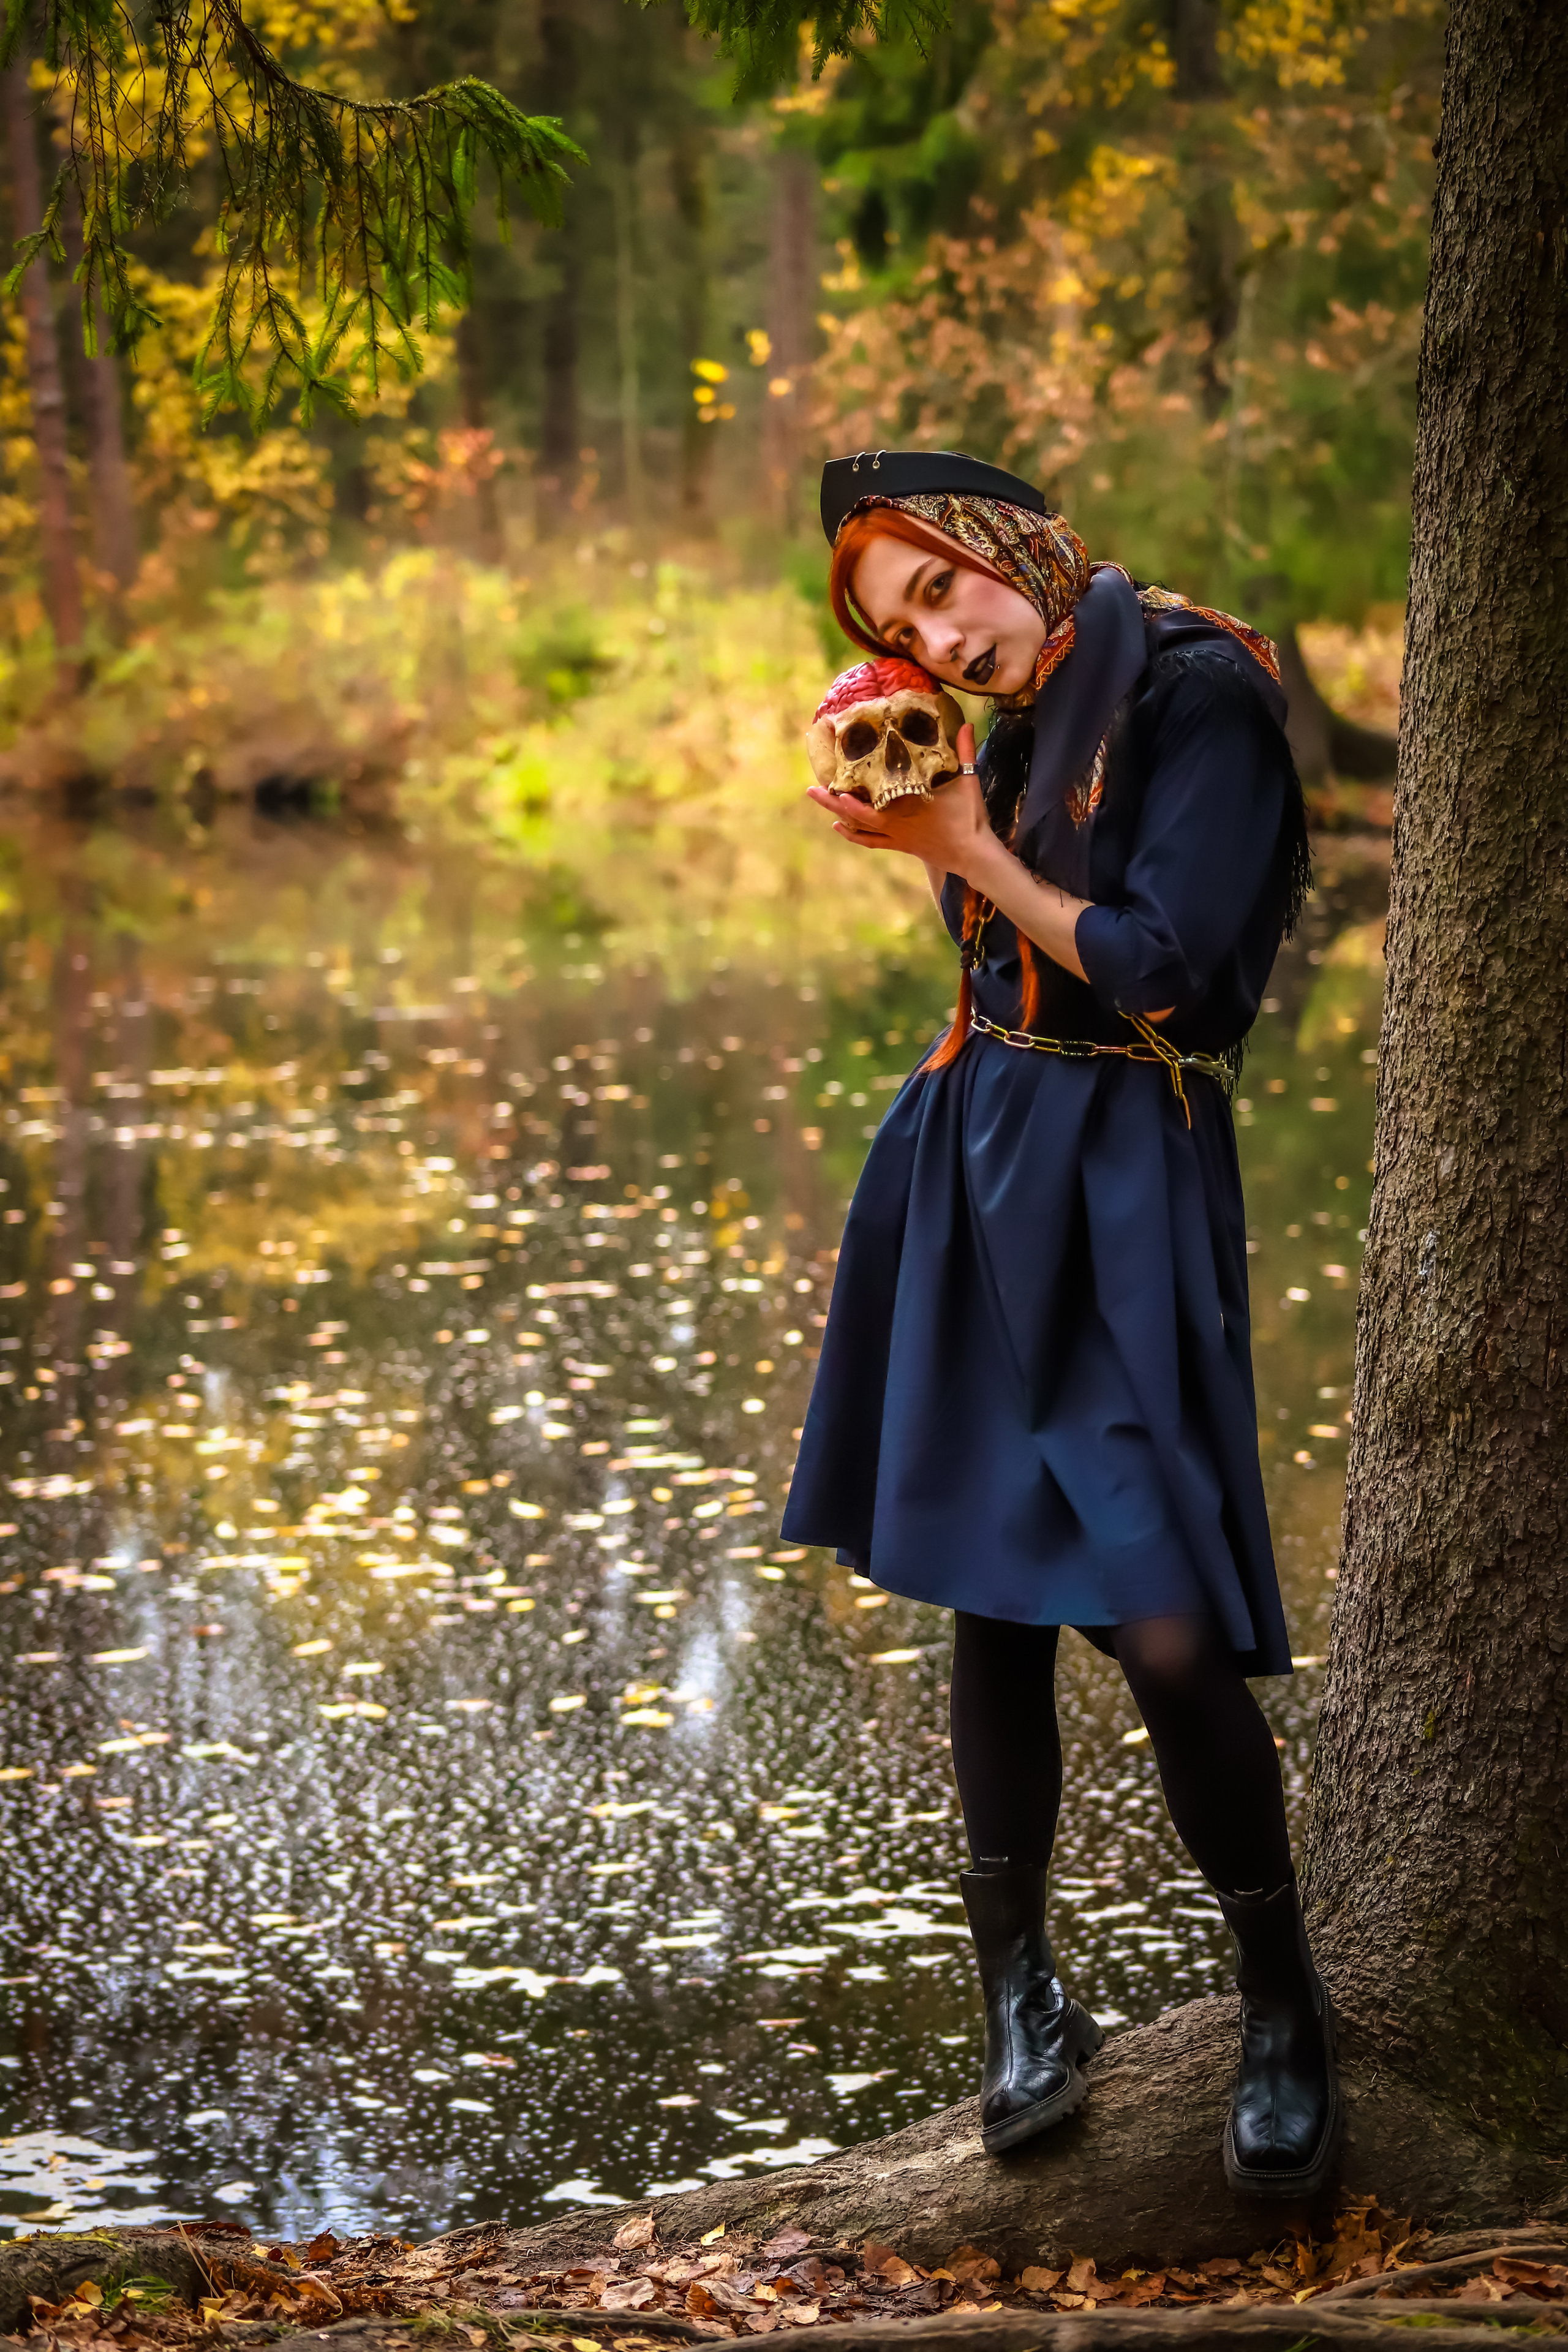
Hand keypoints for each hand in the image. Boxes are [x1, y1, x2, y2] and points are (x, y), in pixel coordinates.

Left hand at [805, 724, 995, 879]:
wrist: (972, 855)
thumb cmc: (969, 818)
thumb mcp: (969, 782)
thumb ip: (966, 752)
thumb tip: (966, 723)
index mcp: (907, 804)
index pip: (872, 797)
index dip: (849, 790)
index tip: (831, 776)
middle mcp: (895, 822)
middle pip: (855, 813)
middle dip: (832, 801)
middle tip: (810, 790)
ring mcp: (895, 835)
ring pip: (859, 827)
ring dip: (837, 814)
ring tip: (819, 800)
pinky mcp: (899, 844)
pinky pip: (870, 841)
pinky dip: (853, 835)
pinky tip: (837, 827)